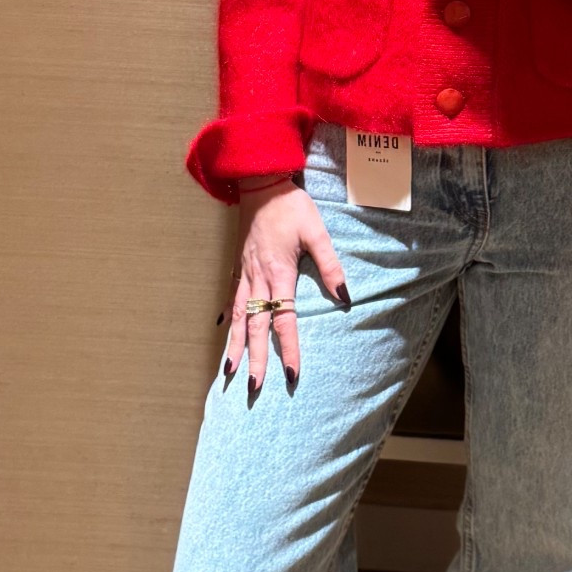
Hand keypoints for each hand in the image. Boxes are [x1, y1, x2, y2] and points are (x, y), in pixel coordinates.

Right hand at [223, 180, 348, 400]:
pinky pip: (232, 300)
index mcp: (279, 272)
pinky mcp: (239, 267)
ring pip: (239, 318)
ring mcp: (245, 274)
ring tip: (229, 372)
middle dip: (254, 359)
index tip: (291, 375)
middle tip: (253, 389)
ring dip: (235, 346)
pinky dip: (229, 321)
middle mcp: (258, 278)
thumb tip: (345, 298)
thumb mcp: (317, 232)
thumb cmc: (291, 206)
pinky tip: (225, 333)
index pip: (285, 320)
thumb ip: (330, 266)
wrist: (260, 182)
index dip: (289, 349)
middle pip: (256, 327)